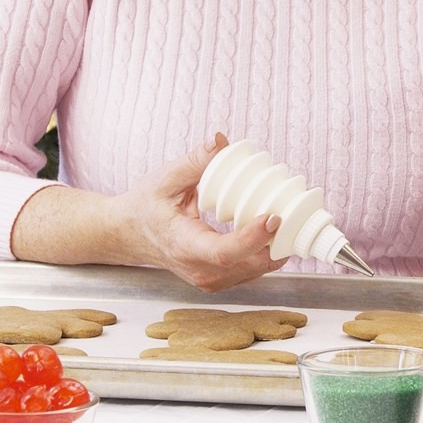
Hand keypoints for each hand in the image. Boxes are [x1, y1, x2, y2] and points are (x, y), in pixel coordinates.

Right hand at [112, 133, 288, 291]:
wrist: (128, 235)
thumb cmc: (145, 208)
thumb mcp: (164, 179)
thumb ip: (195, 162)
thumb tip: (221, 142)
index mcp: (183, 245)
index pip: (223, 252)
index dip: (252, 238)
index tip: (273, 217)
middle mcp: (199, 269)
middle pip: (249, 263)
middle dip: (277, 239)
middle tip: (293, 209)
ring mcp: (210, 279)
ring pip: (256, 270)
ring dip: (277, 246)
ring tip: (290, 215)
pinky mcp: (219, 280)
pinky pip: (253, 270)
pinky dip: (269, 251)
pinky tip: (277, 228)